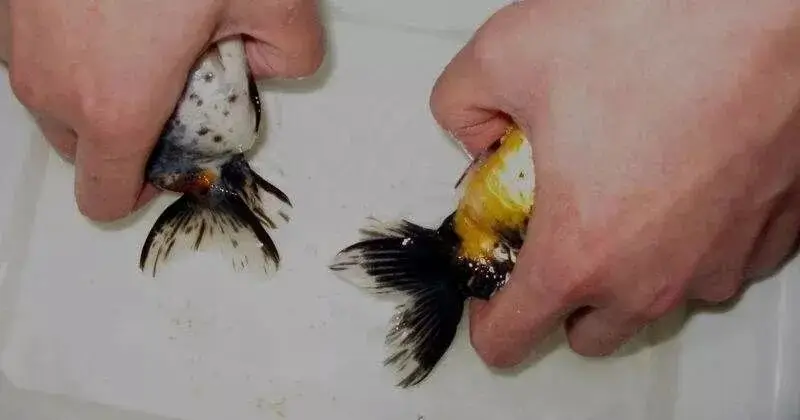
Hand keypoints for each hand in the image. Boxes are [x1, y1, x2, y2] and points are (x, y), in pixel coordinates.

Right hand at [2, 0, 323, 220]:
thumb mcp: (274, 2)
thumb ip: (293, 53)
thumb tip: (276, 63)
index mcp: (114, 107)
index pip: (107, 197)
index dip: (143, 190)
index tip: (171, 162)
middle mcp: (53, 85)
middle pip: (86, 150)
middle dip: (131, 132)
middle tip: (176, 83)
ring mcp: (20, 44)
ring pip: (60, 101)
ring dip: (104, 87)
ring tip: (151, 35)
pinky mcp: (10, 10)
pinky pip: (44, 53)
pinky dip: (80, 47)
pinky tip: (122, 9)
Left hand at [430, 0, 799, 365]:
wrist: (766, 3)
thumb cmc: (651, 28)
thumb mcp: (502, 54)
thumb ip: (462, 105)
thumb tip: (477, 135)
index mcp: (579, 251)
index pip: (512, 339)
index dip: (491, 323)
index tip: (494, 292)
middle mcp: (652, 275)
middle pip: (591, 335)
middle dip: (563, 300)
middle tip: (555, 231)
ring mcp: (720, 258)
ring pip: (659, 301)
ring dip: (631, 269)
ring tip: (623, 192)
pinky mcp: (775, 229)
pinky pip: (719, 261)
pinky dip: (691, 239)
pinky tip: (681, 180)